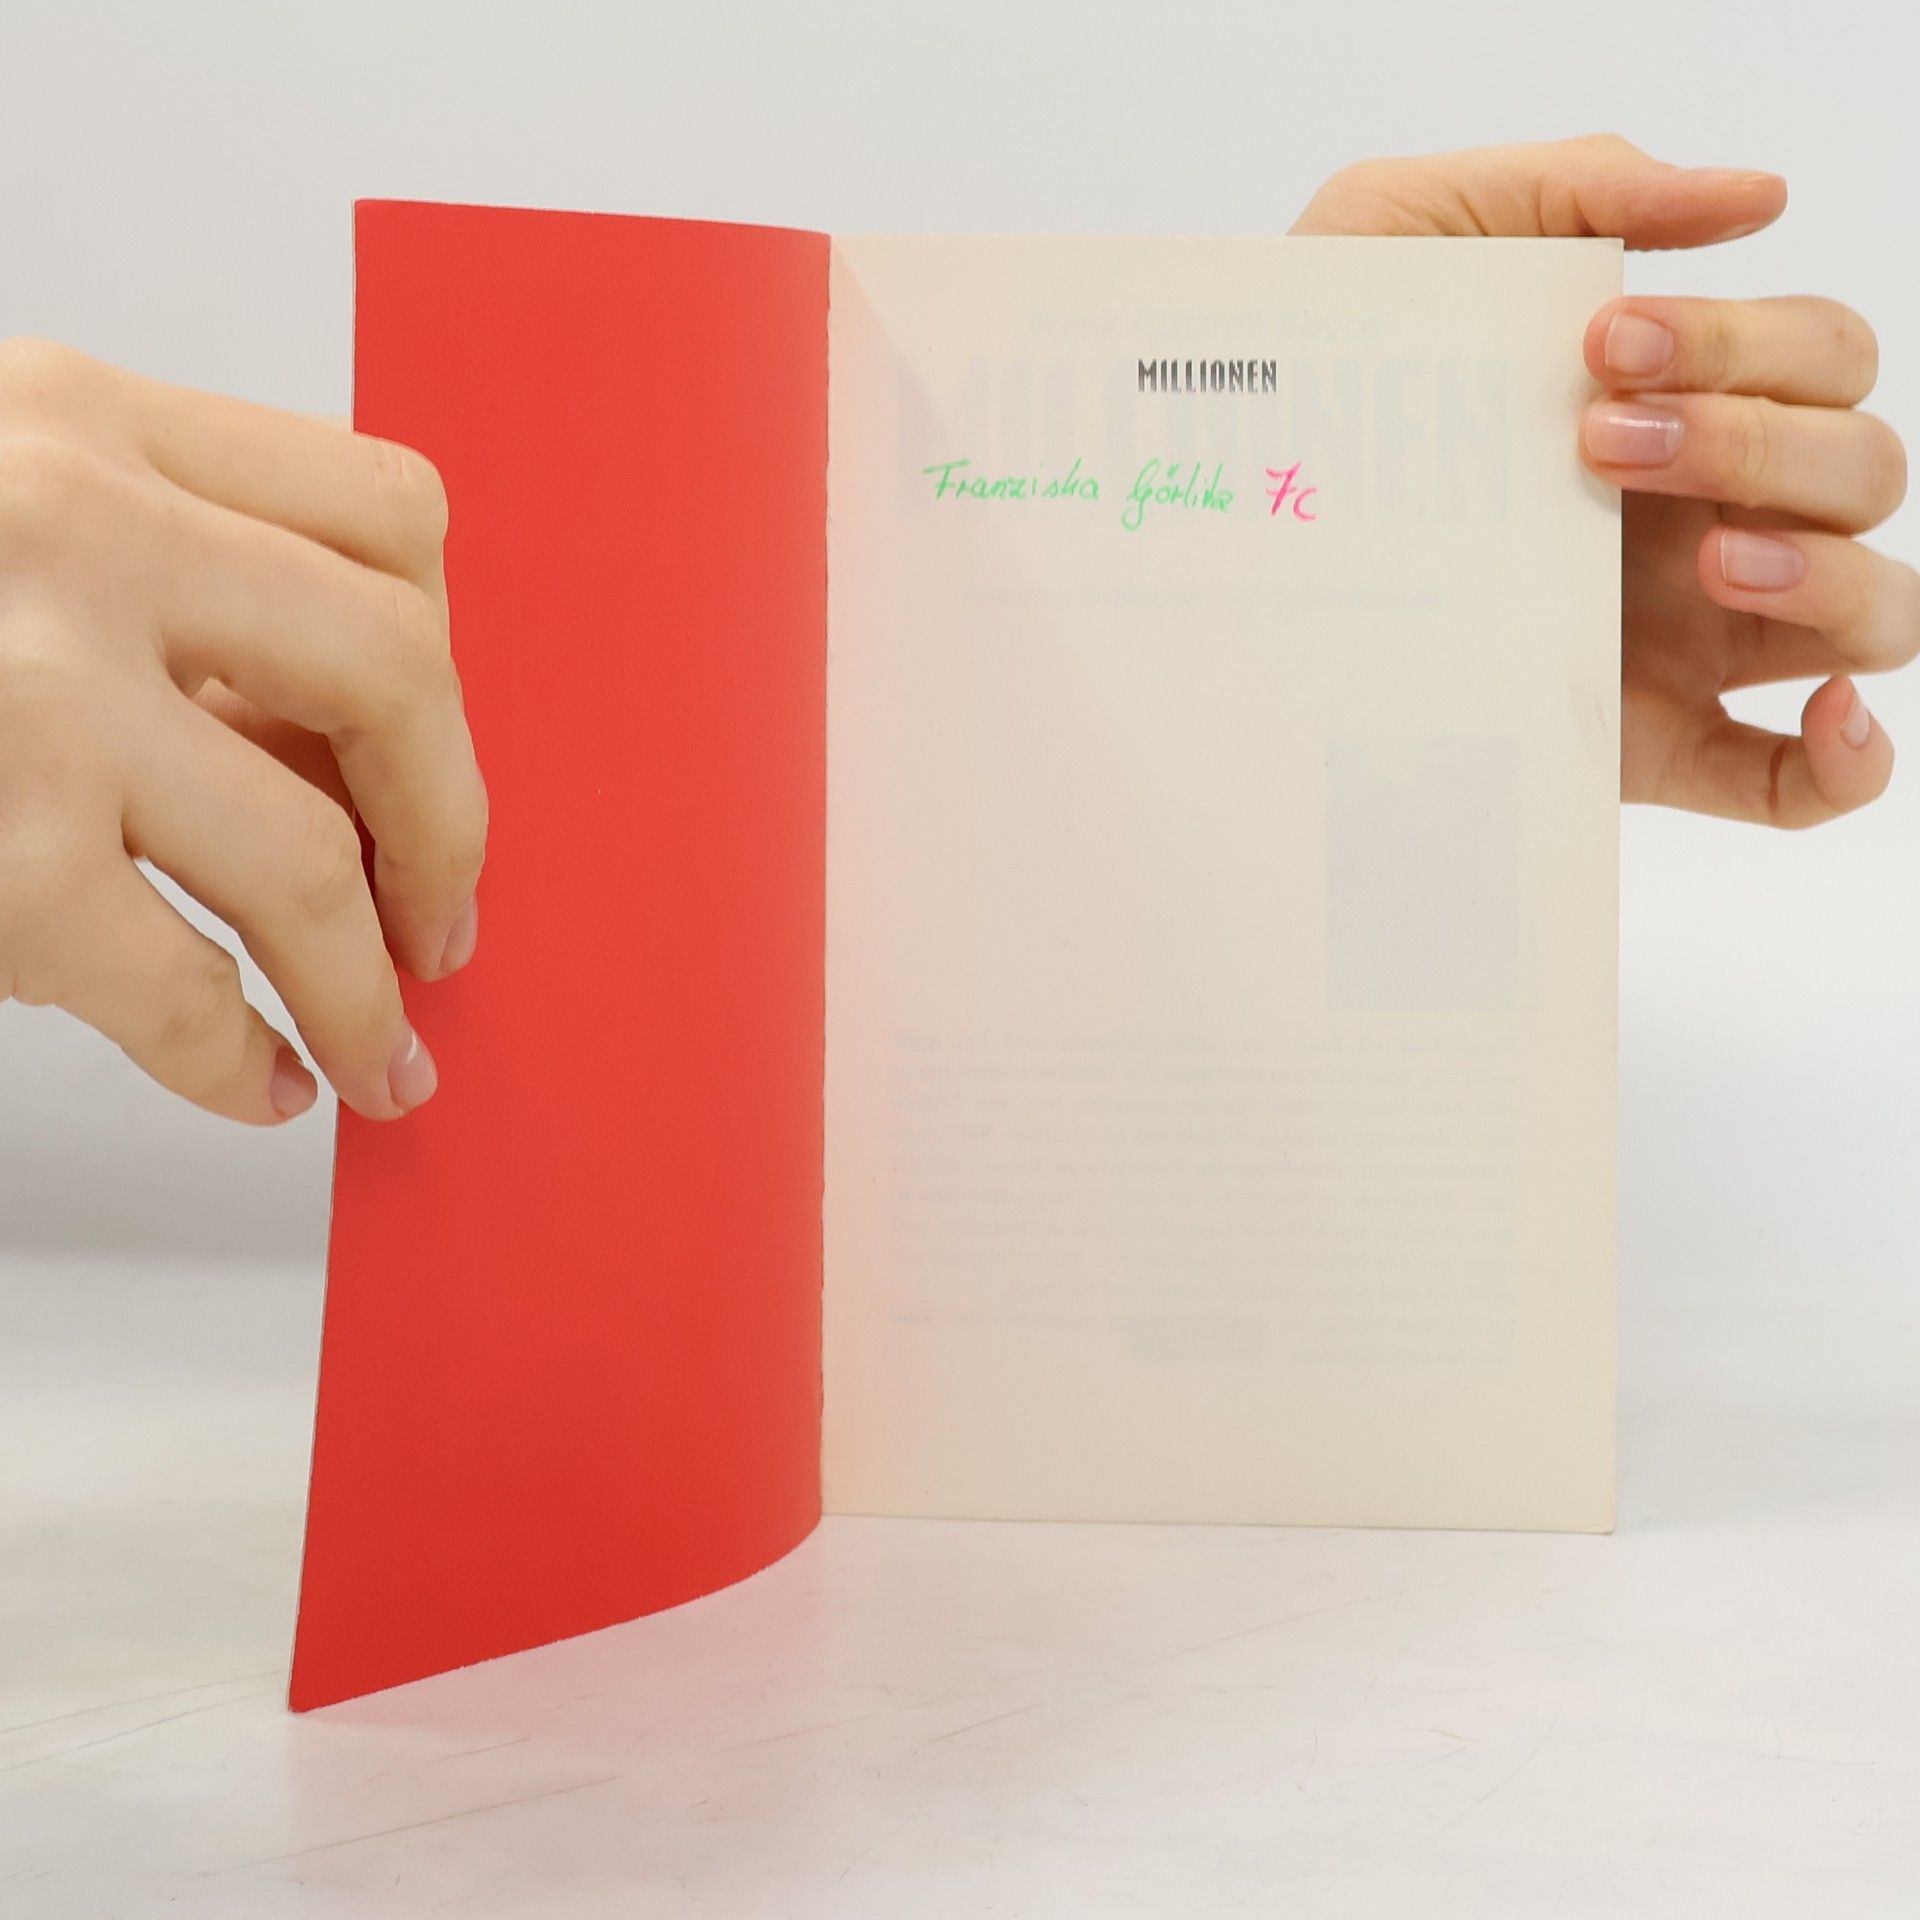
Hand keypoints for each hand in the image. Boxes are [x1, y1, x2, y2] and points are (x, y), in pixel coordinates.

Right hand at [0, 339, 486, 1121]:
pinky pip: (178, 981)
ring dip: (365, 981)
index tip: (429, 754)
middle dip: (449, 827)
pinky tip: (255, 1078)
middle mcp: (74, 528)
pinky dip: (237, 1055)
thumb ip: (144, 581)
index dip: (444, 656)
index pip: (386, 520)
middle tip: (441, 919)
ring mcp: (24, 690)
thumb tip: (332, 755)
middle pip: (397, 675)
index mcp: (87, 422)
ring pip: (307, 856)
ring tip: (380, 1047)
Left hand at [1293, 134, 1912, 827]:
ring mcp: (1690, 637)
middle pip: (1858, 468)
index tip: (1604, 344)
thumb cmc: (1312, 381)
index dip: (1751, 341)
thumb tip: (1755, 195)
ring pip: (1873, 608)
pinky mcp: (1648, 746)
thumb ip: (1569, 189)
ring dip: (1827, 572)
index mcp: (1675, 405)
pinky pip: (1801, 783)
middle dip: (1759, 440)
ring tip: (1706, 558)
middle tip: (1600, 445)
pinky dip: (1850, 763)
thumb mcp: (1403, 238)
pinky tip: (1827, 717)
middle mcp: (1706, 515)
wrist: (1214, 512)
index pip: (1817, 357)